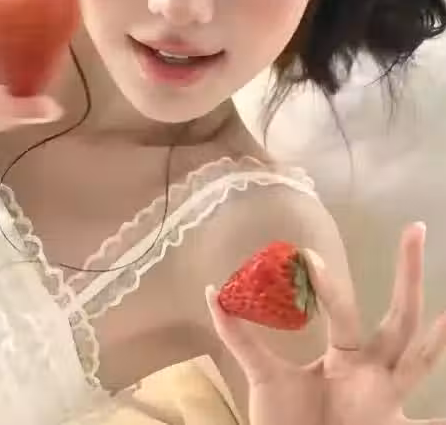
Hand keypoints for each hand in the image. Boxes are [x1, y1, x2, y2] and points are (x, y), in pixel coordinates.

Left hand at [208, 223, 445, 424]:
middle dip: (408, 277)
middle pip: (398, 318)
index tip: (306, 255)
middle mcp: (373, 372)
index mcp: (346, 356)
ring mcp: (388, 402)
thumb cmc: (286, 420)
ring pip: (419, 363)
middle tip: (415, 229)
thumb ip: (239, 336)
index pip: (343, 308)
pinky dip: (443, 422)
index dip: (327, 283)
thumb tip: (212, 292)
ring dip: (437, 340)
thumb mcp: (262, 374)